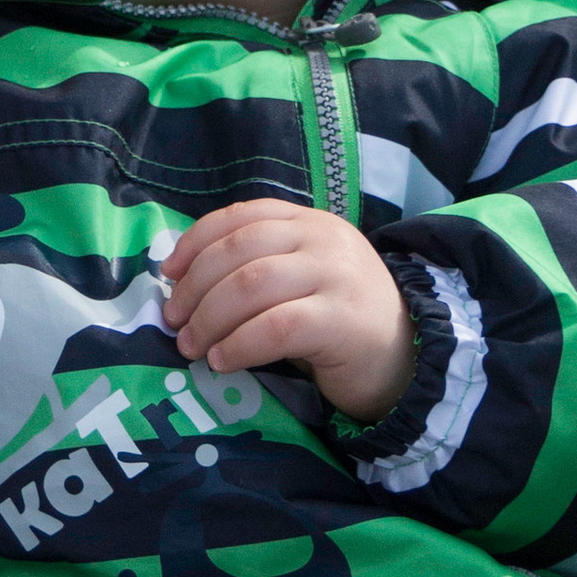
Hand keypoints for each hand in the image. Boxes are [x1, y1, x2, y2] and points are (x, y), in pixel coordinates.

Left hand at [160, 200, 415, 423]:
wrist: (408, 356)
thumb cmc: (342, 322)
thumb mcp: (303, 279)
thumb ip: (259, 268)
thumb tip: (184, 284)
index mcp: (310, 222)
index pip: (242, 215)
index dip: (196, 241)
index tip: (168, 274)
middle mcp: (323, 239)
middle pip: (239, 250)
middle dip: (195, 287)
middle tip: (174, 322)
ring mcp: (336, 276)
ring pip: (252, 285)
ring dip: (210, 318)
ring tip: (192, 347)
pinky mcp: (342, 320)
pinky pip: (276, 327)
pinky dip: (239, 344)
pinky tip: (223, 361)